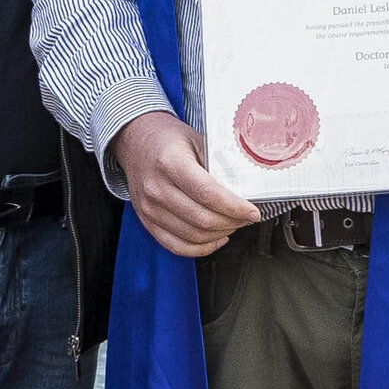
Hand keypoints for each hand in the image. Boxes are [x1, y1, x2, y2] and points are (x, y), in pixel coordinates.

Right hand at [111, 110, 257, 257]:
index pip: (208, 194)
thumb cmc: (168, 140)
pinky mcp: (147, 221)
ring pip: (193, 236)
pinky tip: (216, 238)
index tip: (252, 211)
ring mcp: (149, 208)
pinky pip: (176, 246)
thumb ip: (218, 163)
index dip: (234, 207)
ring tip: (234, 224)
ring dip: (220, 234)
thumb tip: (246, 186)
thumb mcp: (197, 140)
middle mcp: (156, 188)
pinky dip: (201, 248)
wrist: (136, 142)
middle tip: (247, 217)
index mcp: (170, 163)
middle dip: (232, 222)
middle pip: (202, 219)